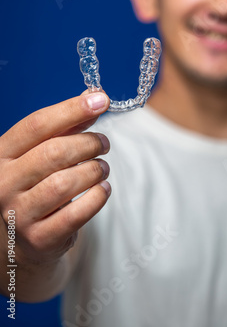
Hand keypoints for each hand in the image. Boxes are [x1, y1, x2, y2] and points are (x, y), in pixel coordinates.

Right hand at [0, 92, 110, 266]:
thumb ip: (65, 127)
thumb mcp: (38, 153)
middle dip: (88, 143)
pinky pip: (77, 213)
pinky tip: (102, 189)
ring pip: (65, 183)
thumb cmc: (32, 185)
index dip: (72, 109)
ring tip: (102, 167)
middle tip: (104, 143)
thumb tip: (94, 100)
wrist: (17, 239)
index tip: (101, 100)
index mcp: (2, 154)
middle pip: (54, 153)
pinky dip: (97, 197)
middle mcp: (4, 183)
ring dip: (94, 170)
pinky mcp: (39, 238)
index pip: (37, 125)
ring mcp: (18, 214)